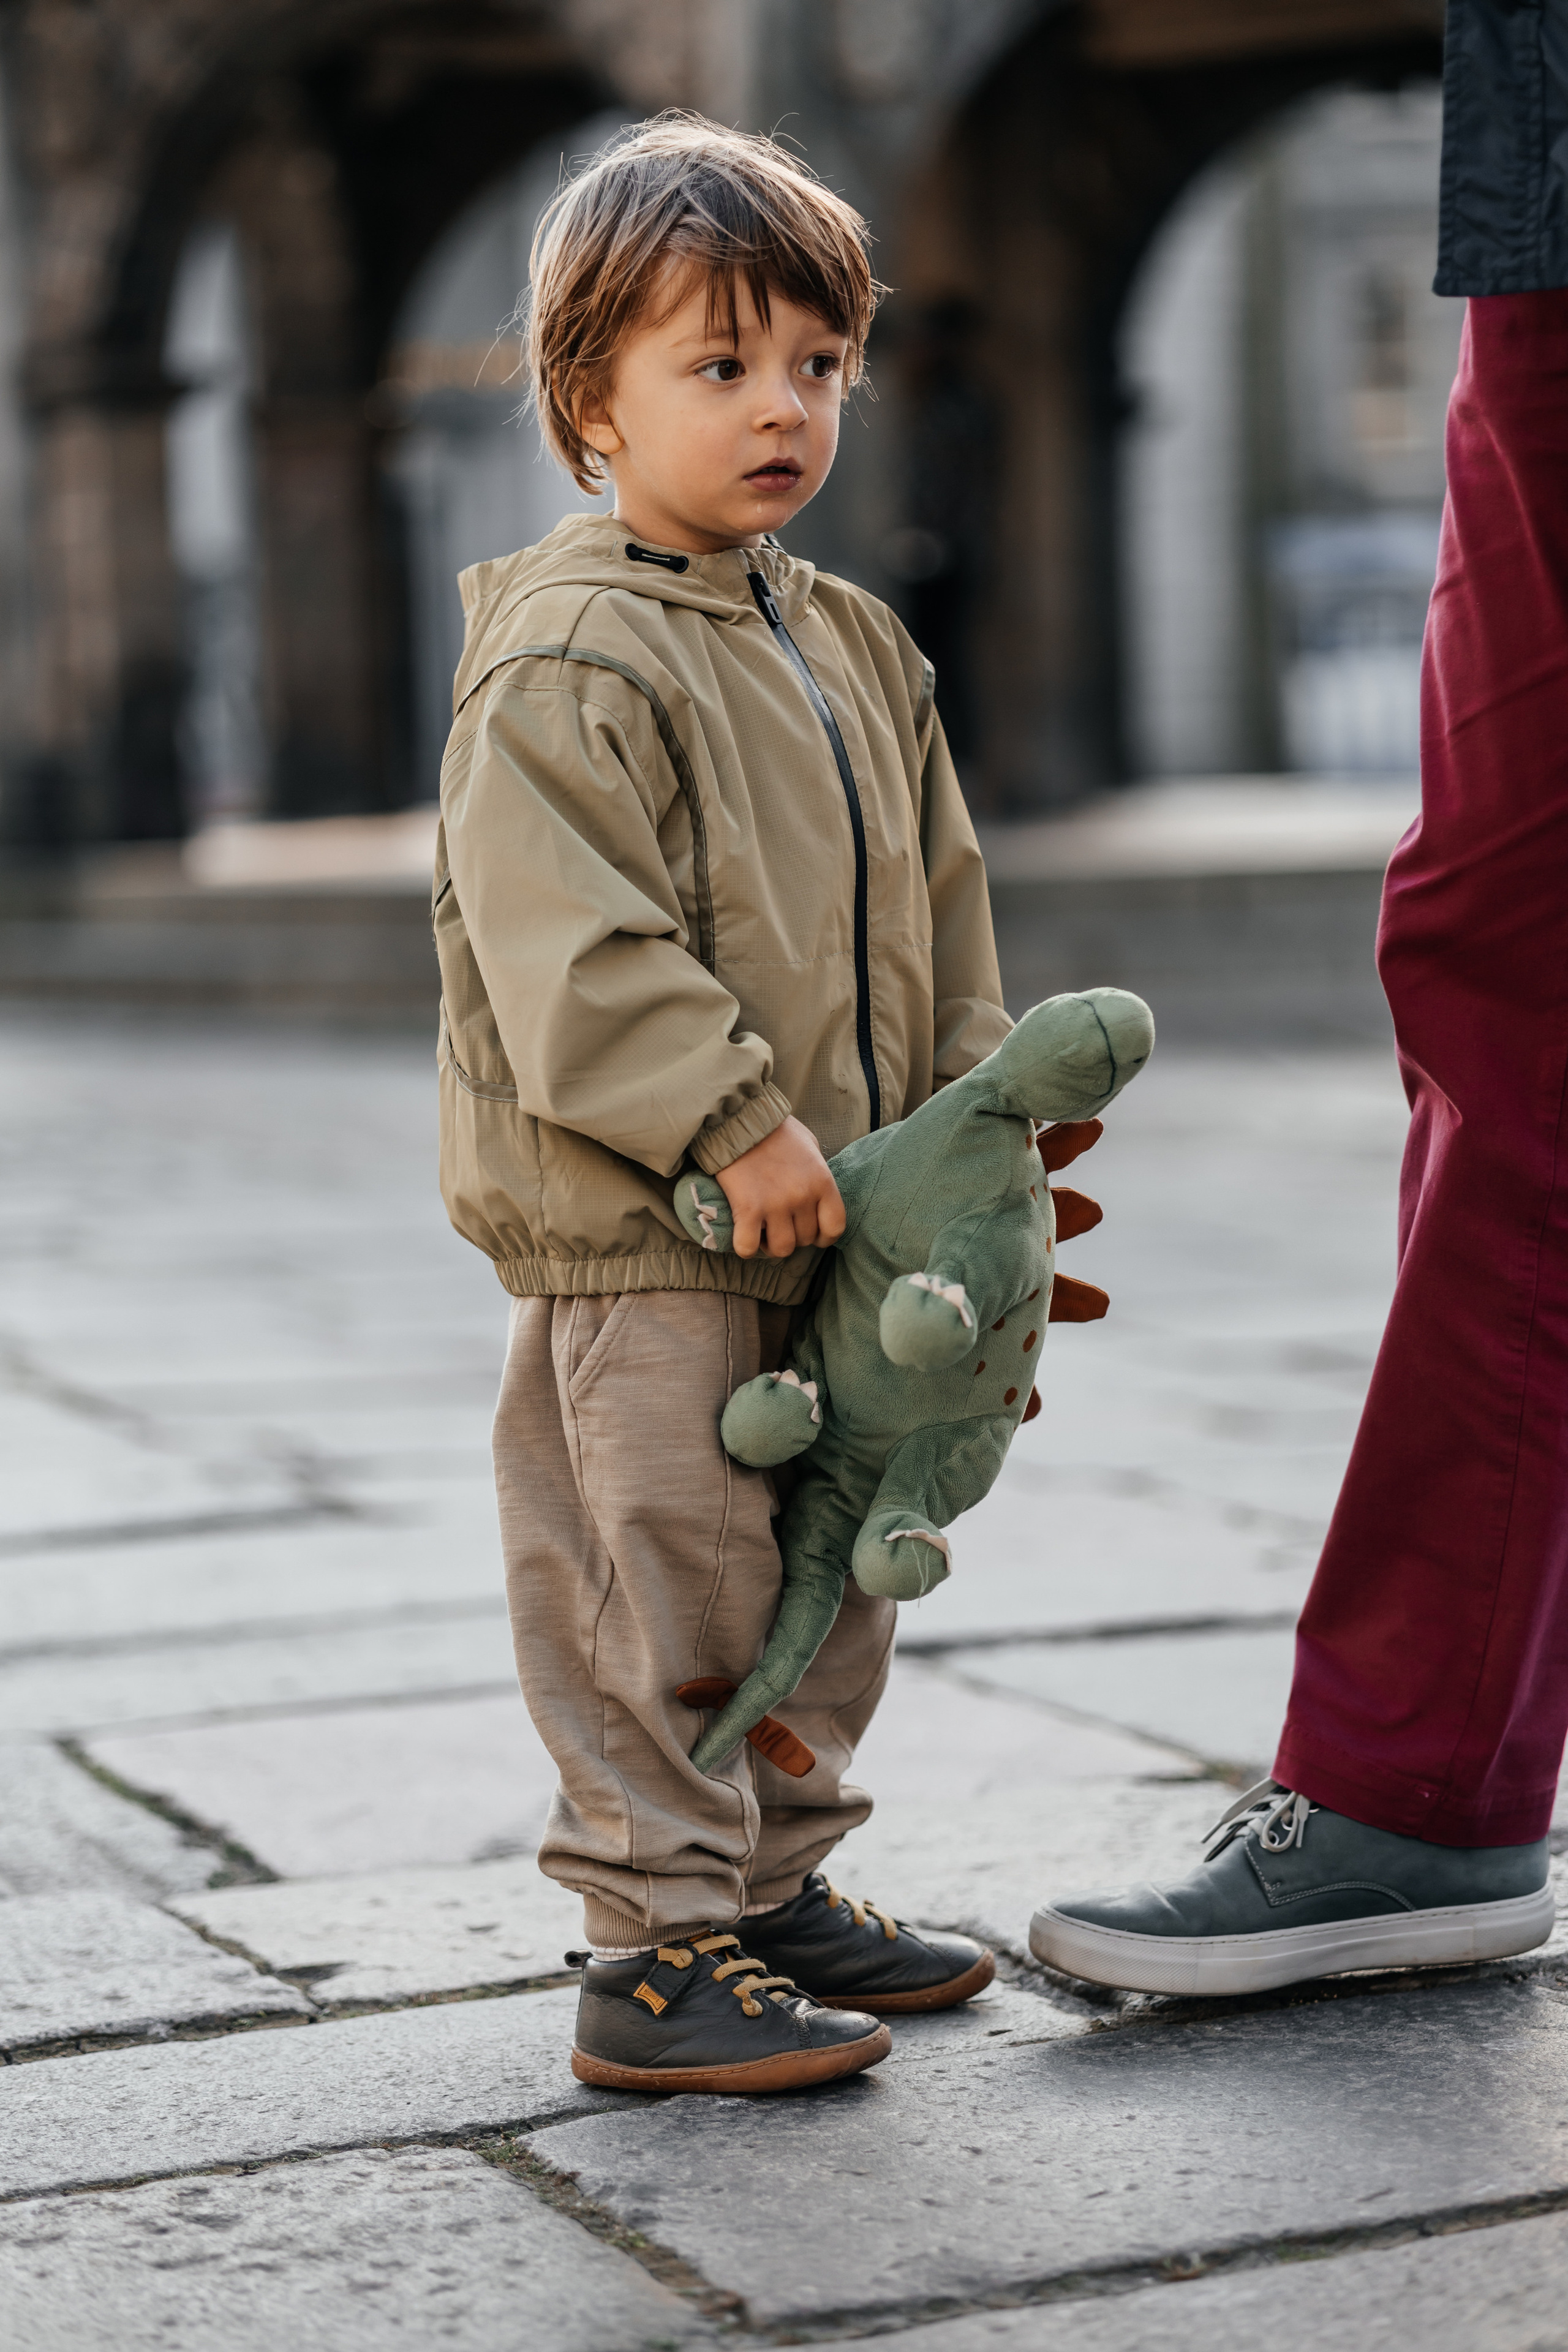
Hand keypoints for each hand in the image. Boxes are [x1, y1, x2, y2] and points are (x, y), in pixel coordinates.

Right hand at [715, 1116, 845, 1259]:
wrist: (740, 1119)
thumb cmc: (776, 1131)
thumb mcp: (810, 1148)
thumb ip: (818, 1175)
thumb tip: (817, 1197)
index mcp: (822, 1181)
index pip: (835, 1227)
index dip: (824, 1237)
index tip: (813, 1233)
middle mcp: (802, 1196)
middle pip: (805, 1239)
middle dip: (793, 1236)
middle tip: (780, 1223)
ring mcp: (775, 1204)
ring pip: (781, 1249)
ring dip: (771, 1245)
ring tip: (763, 1230)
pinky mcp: (747, 1209)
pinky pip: (748, 1246)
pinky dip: (745, 1247)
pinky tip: (744, 1235)